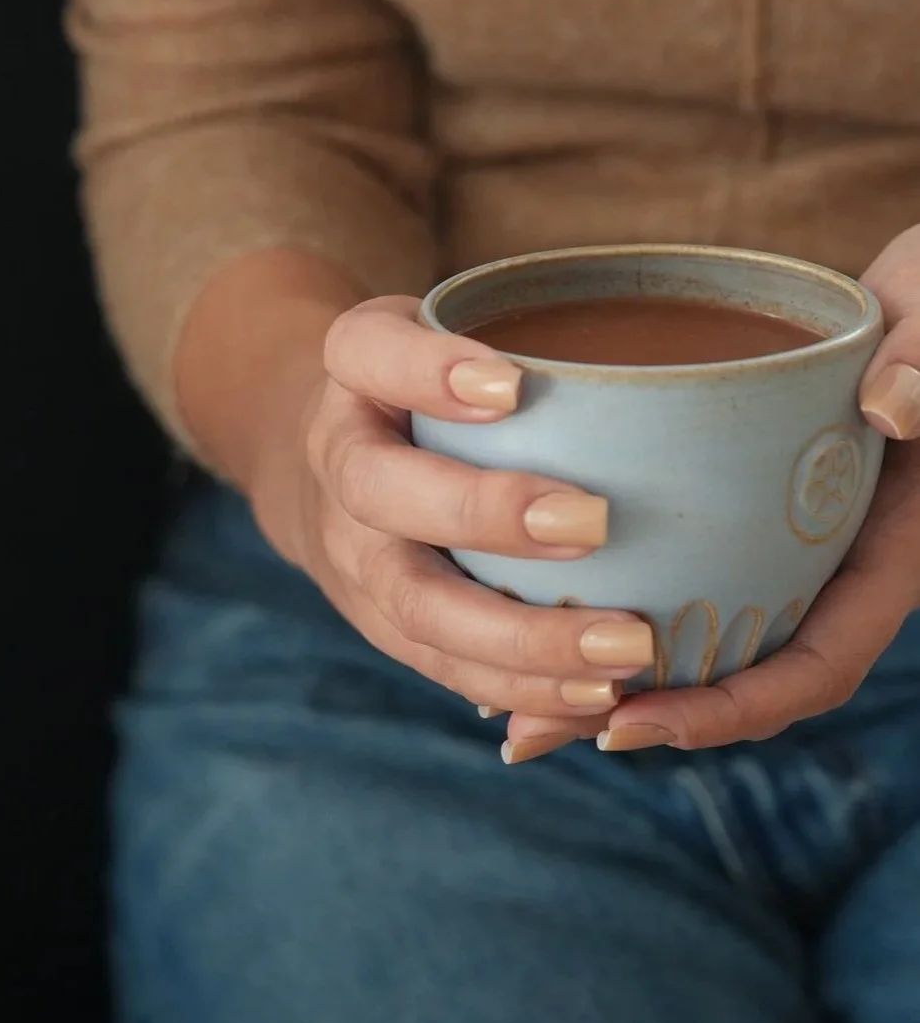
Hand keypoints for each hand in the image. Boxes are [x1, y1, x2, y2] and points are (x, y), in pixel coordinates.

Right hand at [246, 292, 654, 746]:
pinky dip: (519, 684)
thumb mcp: (461, 329)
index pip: (369, 352)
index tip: (511, 388)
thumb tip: (685, 380)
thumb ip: (536, 334)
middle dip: (483, 514)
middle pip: (381, 491)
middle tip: (593, 525)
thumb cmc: (440, 385)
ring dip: (519, 635)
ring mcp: (351, 550)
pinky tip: (596, 694)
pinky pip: (439, 662)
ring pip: (414, 601)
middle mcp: (337, 460)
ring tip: (626, 649)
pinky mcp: (379, 619)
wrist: (340, 462)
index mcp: (355, 370)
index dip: (427, 371)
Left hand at [502, 225, 919, 756]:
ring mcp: (774, 545)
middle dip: (633, 713)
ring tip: (499, 711)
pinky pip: (666, 577)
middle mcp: (823, 566)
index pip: (815, 664)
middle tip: (527, 733)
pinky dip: (593, 603)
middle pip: (730, 674)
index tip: (638, 722)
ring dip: (597, 675)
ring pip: (689, 637)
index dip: (731, 707)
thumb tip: (892, 410)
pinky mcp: (729, 513)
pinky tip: (510, 609)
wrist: (914, 292)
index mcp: (883, 552)